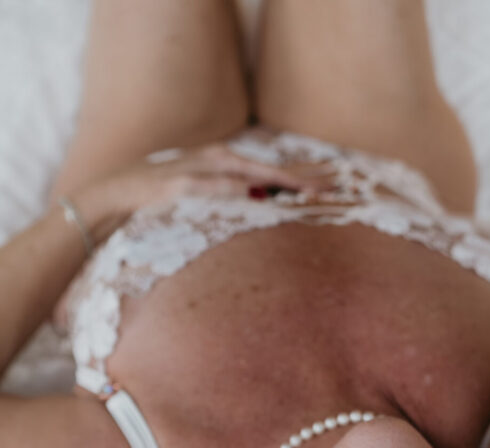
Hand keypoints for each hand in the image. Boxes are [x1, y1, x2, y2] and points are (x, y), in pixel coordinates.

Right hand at [73, 141, 336, 233]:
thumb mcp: (201, 200)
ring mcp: (201, 171)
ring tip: (311, 192)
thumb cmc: (161, 201)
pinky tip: (258, 197)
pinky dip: (238, 192)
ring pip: (250, 174)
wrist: (116, 195)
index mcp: (225, 165)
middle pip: (270, 168)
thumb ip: (230, 201)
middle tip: (338, 186)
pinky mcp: (182, 184)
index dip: (304, 177)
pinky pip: (216, 189)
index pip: (272, 170)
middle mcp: (218, 161)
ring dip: (280, 180)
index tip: (334, 185)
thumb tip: (260, 209)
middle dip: (304, 177)